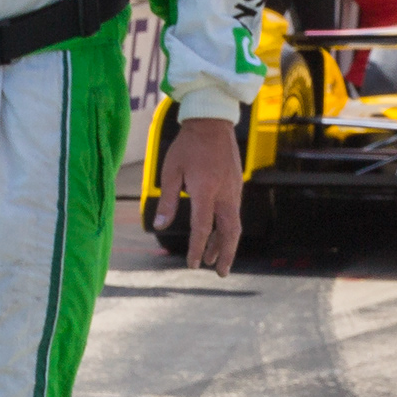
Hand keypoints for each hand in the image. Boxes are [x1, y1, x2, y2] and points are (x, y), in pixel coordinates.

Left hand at [152, 114, 244, 271]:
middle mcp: (224, 193)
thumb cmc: (187, 146)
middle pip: (230, 231)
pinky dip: (226, 228)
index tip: (191, 265)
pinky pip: (233, 212)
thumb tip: (160, 226)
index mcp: (206, 191)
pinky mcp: (236, 184)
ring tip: (214, 261)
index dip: (196, 249)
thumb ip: (167, 201)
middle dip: (225, 254)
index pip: (202, 228)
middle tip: (219, 274)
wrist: (212, 122)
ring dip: (225, 243)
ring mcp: (234, 189)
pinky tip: (217, 236)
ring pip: (234, 223)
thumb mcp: (170, 172)